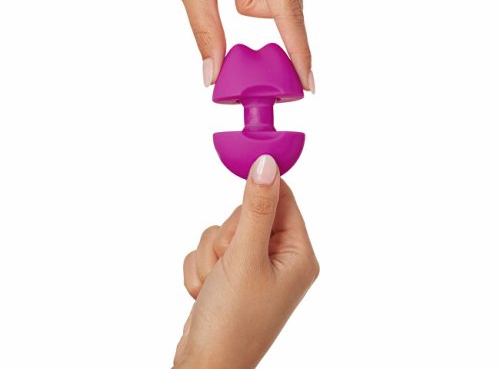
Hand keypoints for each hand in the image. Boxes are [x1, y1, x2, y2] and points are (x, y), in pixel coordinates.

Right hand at [173, 155, 319, 368]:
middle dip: (228, 237)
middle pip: (248, 213)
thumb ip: (256, 208)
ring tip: (216, 285)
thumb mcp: (246, 257)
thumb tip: (267, 163)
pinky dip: (201, 268)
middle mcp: (278, 258)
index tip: (241, 166)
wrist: (204, 367)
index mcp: (297, 254)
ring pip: (224, 230)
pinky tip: (207, 293)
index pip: (283, 199)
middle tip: (229, 262)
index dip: (260, 185)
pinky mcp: (230, 273)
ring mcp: (253, 266)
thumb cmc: (233, 322)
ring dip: (211, 256)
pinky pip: (209, 249)